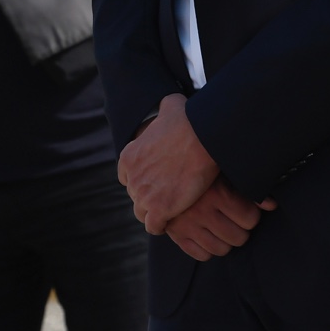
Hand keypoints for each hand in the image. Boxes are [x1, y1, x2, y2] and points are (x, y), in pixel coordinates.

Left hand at [117, 93, 219, 233]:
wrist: (202, 138)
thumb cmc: (189, 120)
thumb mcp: (170, 106)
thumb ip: (163, 108)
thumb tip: (167, 104)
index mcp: (129, 156)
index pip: (127, 176)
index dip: (142, 179)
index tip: (157, 179)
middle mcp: (132, 178)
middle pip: (135, 195)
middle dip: (149, 196)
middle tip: (168, 194)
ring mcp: (144, 195)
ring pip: (142, 213)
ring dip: (154, 212)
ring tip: (171, 210)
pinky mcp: (158, 209)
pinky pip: (153, 226)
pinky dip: (161, 225)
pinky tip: (173, 220)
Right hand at [163, 180, 276, 260]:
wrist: (162, 171)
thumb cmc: (200, 168)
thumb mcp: (224, 173)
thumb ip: (249, 189)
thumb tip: (272, 206)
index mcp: (217, 193)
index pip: (250, 219)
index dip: (252, 216)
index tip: (247, 211)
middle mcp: (202, 211)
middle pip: (238, 237)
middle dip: (242, 231)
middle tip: (237, 222)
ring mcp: (188, 225)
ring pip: (221, 250)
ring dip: (227, 242)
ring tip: (225, 229)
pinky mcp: (176, 235)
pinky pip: (201, 255)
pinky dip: (209, 249)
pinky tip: (209, 236)